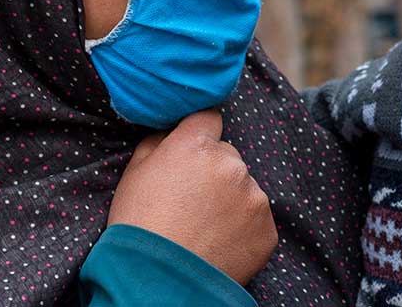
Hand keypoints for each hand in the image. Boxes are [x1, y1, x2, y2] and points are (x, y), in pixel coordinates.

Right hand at [108, 109, 277, 285]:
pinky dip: (243, 228)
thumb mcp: (134, 174)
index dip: (201, 133)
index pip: (210, 118)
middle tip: (192, 202)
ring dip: (230, 201)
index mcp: (198, 146)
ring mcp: (254, 196)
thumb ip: (157, 142)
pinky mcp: (267, 227)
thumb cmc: (138, 227)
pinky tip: (219, 243)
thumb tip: (173, 130)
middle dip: (214, 172)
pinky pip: (257, 218)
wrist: (156, 283)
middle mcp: (232, 164)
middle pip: (228, 156)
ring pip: (244, 188)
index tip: (195, 149)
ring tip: (204, 228)